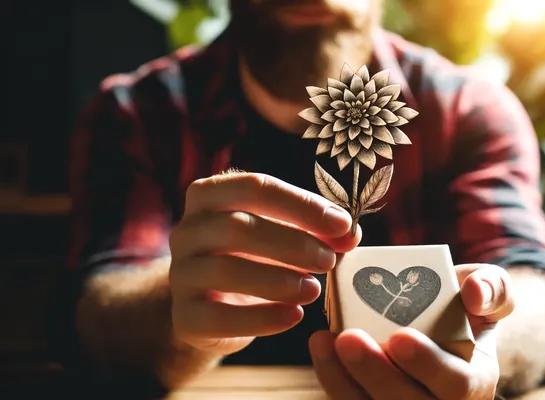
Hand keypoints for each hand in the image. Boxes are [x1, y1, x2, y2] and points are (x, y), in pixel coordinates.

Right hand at [169, 172, 359, 354]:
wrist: (215, 307)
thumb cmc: (255, 257)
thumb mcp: (284, 235)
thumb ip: (317, 230)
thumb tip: (349, 234)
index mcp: (210, 195)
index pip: (255, 187)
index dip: (302, 205)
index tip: (342, 224)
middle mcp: (187, 230)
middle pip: (237, 227)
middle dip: (292, 243)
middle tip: (329, 260)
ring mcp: (180, 273)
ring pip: (224, 270)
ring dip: (278, 280)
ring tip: (314, 289)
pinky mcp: (184, 316)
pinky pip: (219, 317)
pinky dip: (262, 318)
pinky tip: (294, 316)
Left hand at [309, 263, 513, 398]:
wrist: (443, 322)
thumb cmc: (466, 307)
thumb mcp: (490, 290)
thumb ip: (493, 287)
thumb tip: (474, 295)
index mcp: (476, 382)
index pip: (457, 386)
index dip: (427, 365)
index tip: (400, 336)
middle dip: (375, 374)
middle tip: (347, 337)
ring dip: (344, 381)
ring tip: (325, 341)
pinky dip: (333, 379)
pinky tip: (320, 345)